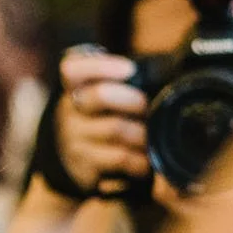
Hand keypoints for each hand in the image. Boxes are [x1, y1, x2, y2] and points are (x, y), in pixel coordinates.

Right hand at [54, 48, 151, 194]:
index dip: (101, 66)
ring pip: (116, 129)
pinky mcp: (83, 166)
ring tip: (150, 136)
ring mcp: (73, 140)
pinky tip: (144, 159)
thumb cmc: (103, 118)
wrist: (77, 159)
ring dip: (142, 133)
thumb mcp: (105, 95)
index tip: (129, 69)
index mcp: (73, 87)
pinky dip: (140, 159)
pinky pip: (121, 157)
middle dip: (133, 100)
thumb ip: (123, 81)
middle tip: (146, 107)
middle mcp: (68, 112)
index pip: (72, 69)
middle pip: (100, 96)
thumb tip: (164, 72)